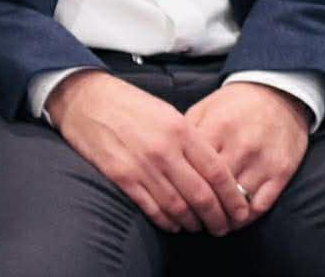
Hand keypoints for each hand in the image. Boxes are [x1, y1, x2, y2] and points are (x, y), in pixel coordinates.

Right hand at [45, 70, 250, 235]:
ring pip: (179, 208)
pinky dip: (167, 222)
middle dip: (218, 219)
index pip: (218, 174)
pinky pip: (152, 209)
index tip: (241, 211)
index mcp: (180, 129)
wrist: (84, 98)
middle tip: (222, 228)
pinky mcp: (121, 177)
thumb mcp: (166, 112)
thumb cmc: (127, 103)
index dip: (234, 198)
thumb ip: (190, 140)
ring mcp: (141, 165)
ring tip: (198, 227)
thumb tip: (213, 172)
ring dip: (192, 223)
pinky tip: (173, 224)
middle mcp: (164, 150)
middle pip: (202, 196)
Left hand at [185, 81, 310, 222]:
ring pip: (237, 202)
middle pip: (213, 188)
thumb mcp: (205, 108)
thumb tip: (168, 157)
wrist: (277, 95)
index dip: (181, 185)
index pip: (192, 165)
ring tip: (212, 224)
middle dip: (200, 206)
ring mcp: (261, 162)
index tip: (174, 198)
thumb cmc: (234, 104)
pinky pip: (261, 205)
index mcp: (216, 128)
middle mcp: (239, 147)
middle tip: (191, 218)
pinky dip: (247, 217)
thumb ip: (187, 132)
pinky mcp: (280, 173)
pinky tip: (236, 220)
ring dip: (223, 217)